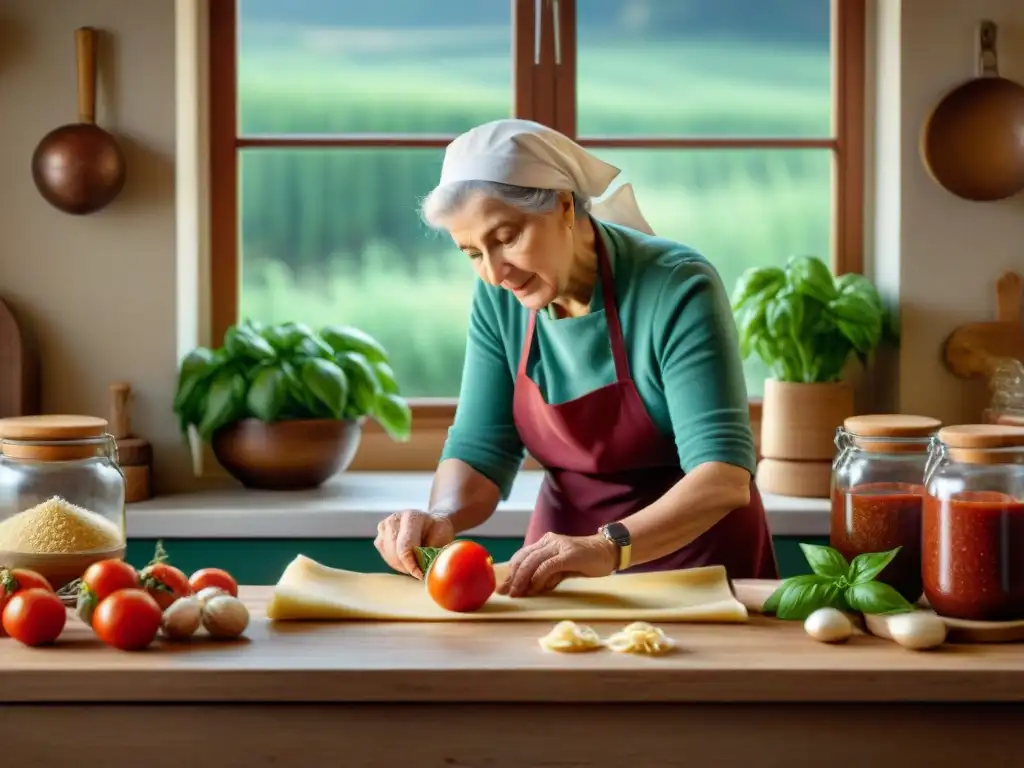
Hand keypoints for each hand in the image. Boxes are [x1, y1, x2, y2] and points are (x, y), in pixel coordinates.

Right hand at [374, 510, 454, 577]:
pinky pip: (385, 556)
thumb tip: (425, 568)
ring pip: (388, 555)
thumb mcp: (443, 538)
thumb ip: (432, 551)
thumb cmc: (438, 530)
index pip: (405, 546)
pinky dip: (395, 563)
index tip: (420, 575)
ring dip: (401, 566)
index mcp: (411, 517)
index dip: (411, 564)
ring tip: (414, 565)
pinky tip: (406, 561)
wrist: (430, 523)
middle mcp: (394, 519)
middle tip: (419, 571)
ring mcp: (384, 527)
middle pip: (394, 552)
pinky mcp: (380, 536)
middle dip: (407, 566)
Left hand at [497, 532, 617, 596]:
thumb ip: (546, 574)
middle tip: (506, 593)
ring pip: (533, 561)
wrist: (608, 551)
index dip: (511, 572)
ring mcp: (559, 546)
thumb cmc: (585, 561)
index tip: (503, 587)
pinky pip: (548, 566)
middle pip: (524, 558)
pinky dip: (539, 578)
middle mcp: (549, 541)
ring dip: (522, 579)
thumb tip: (530, 588)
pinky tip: (535, 588)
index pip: (522, 556)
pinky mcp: (568, 554)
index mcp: (545, 542)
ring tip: (518, 593)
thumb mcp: (561, 567)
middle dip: (513, 577)